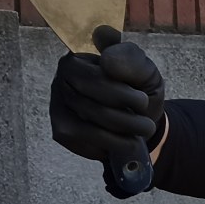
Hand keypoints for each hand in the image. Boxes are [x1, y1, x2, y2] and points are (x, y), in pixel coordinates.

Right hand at [49, 25, 165, 165]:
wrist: (139, 117)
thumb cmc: (138, 89)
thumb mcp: (144, 71)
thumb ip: (131, 59)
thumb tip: (107, 60)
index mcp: (79, 58)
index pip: (94, 80)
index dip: (123, 95)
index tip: (143, 100)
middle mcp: (61, 80)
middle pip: (91, 107)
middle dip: (126, 120)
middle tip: (147, 125)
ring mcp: (57, 106)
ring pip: (89, 129)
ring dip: (121, 137)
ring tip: (140, 135)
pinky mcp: (60, 130)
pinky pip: (86, 144)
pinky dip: (110, 146)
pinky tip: (121, 141)